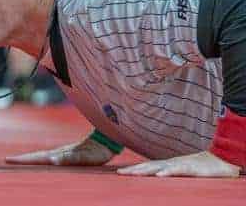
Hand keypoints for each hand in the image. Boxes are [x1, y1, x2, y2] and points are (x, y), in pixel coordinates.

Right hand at [5, 136, 114, 165]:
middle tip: (8, 160)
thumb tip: (52, 159)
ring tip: (19, 160)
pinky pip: (52, 157)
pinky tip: (42, 160)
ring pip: (43, 156)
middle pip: (37, 156)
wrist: (107, 142)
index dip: (23, 159)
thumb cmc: (96, 152)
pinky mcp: (68, 154)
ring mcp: (63, 153)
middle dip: (22, 159)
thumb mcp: (83, 156)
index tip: (9, 160)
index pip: (37, 157)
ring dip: (30, 159)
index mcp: (58, 154)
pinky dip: (42, 159)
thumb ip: (68, 158)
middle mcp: (58, 153)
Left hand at [117, 151, 240, 177]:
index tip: (119, 172)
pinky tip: (159, 176)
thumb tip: (157, 177)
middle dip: (133, 170)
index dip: (133, 169)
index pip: (146, 166)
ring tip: (131, 174)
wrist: (219, 160)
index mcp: (166, 165)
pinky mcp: (190, 168)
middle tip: (119, 173)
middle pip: (148, 166)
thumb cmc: (199, 167)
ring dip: (144, 170)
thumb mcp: (181, 171)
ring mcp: (179, 165)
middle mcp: (169, 163)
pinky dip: (168, 172)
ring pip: (159, 167)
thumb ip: (169, 172)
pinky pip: (177, 170)